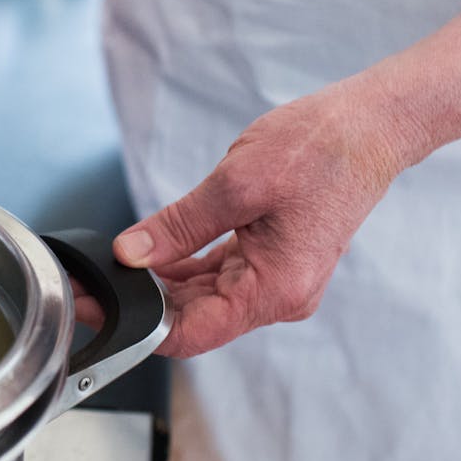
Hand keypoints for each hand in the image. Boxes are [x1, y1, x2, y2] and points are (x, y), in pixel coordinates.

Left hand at [108, 78, 423, 356]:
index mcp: (275, 289)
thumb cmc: (320, 148)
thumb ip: (179, 226)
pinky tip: (157, 252)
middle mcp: (280, 295)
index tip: (95, 307)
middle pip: (195, 318)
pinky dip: (186, 266)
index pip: (191, 333)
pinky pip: (221, 275)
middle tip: (90, 282)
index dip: (137, 325)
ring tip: (117, 265)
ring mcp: (279, 279)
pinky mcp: (275, 260)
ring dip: (159, 285)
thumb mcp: (237, 183)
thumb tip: (131, 254)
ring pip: (204, 298)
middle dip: (141, 304)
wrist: (370, 126)